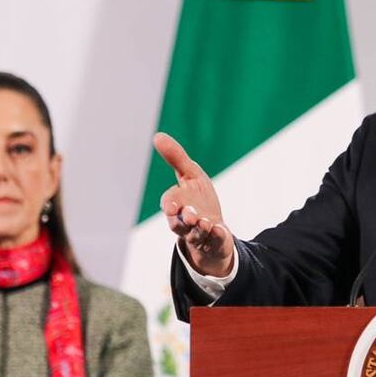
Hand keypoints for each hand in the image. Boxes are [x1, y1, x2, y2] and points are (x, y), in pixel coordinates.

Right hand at [153, 133, 234, 276]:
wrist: (214, 228)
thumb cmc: (199, 199)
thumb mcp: (191, 175)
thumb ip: (176, 158)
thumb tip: (157, 136)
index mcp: (177, 204)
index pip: (169, 203)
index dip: (169, 205)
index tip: (171, 206)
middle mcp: (184, 222)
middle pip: (179, 224)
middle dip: (185, 220)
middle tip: (191, 216)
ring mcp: (198, 234)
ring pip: (194, 234)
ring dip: (199, 229)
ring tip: (205, 223)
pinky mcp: (213, 241)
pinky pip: (213, 240)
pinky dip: (214, 235)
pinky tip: (218, 230)